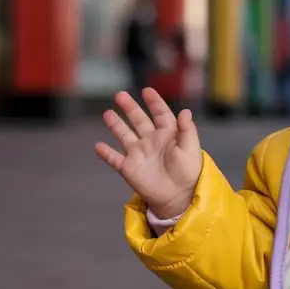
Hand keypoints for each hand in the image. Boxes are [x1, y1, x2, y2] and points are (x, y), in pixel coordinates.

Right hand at [95, 89, 202, 218]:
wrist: (179, 197)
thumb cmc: (189, 173)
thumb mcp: (191, 149)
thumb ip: (187, 130)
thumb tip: (186, 111)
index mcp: (168, 135)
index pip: (160, 114)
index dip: (154, 102)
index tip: (147, 91)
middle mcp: (151, 141)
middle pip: (139, 120)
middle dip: (130, 107)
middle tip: (120, 95)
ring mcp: (139, 154)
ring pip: (124, 135)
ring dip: (116, 125)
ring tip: (107, 113)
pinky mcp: (130, 168)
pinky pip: (114, 159)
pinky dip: (106, 153)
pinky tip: (98, 146)